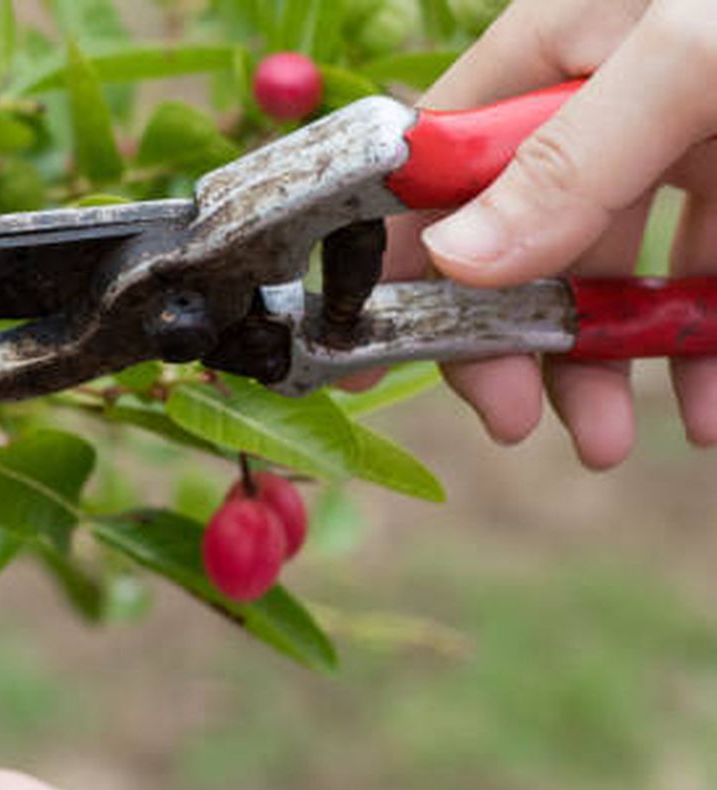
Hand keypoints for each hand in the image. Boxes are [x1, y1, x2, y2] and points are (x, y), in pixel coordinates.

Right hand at [378, 0, 716, 467]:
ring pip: (623, 273)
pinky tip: (714, 407)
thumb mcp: (689, 57)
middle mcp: (611, 100)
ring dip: (617, 365)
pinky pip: (714, 280)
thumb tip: (456, 263)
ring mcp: (692, 142)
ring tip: (624, 442)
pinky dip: (709, 352)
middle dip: (526, 340)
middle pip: (527, 239)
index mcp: (559, 49)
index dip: (413, 257)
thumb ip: (572, 159)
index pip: (446, 165)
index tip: (400, 349)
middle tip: (532, 425)